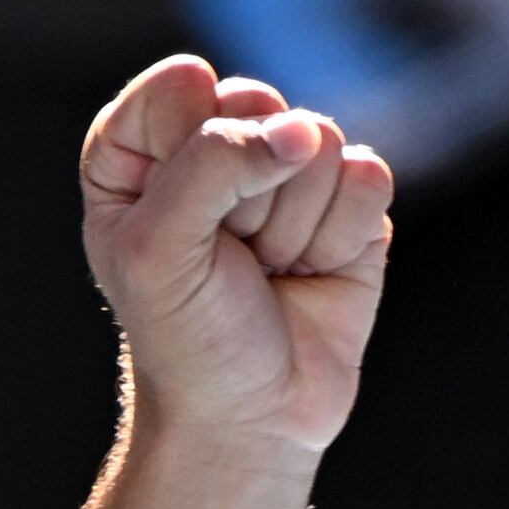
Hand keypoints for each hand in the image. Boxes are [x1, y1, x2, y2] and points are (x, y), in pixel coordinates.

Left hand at [79, 57, 393, 460]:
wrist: (250, 421)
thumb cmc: (186, 338)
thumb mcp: (158, 250)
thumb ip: (211, 164)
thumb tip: (300, 131)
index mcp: (141, 155)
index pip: (177, 87)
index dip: (185, 147)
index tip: (172, 217)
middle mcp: (215, 152)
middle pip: (256, 104)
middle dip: (247, 193)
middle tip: (229, 256)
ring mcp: (288, 173)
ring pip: (318, 139)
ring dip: (293, 224)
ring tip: (267, 272)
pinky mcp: (351, 203)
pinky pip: (368, 174)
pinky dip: (341, 235)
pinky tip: (312, 274)